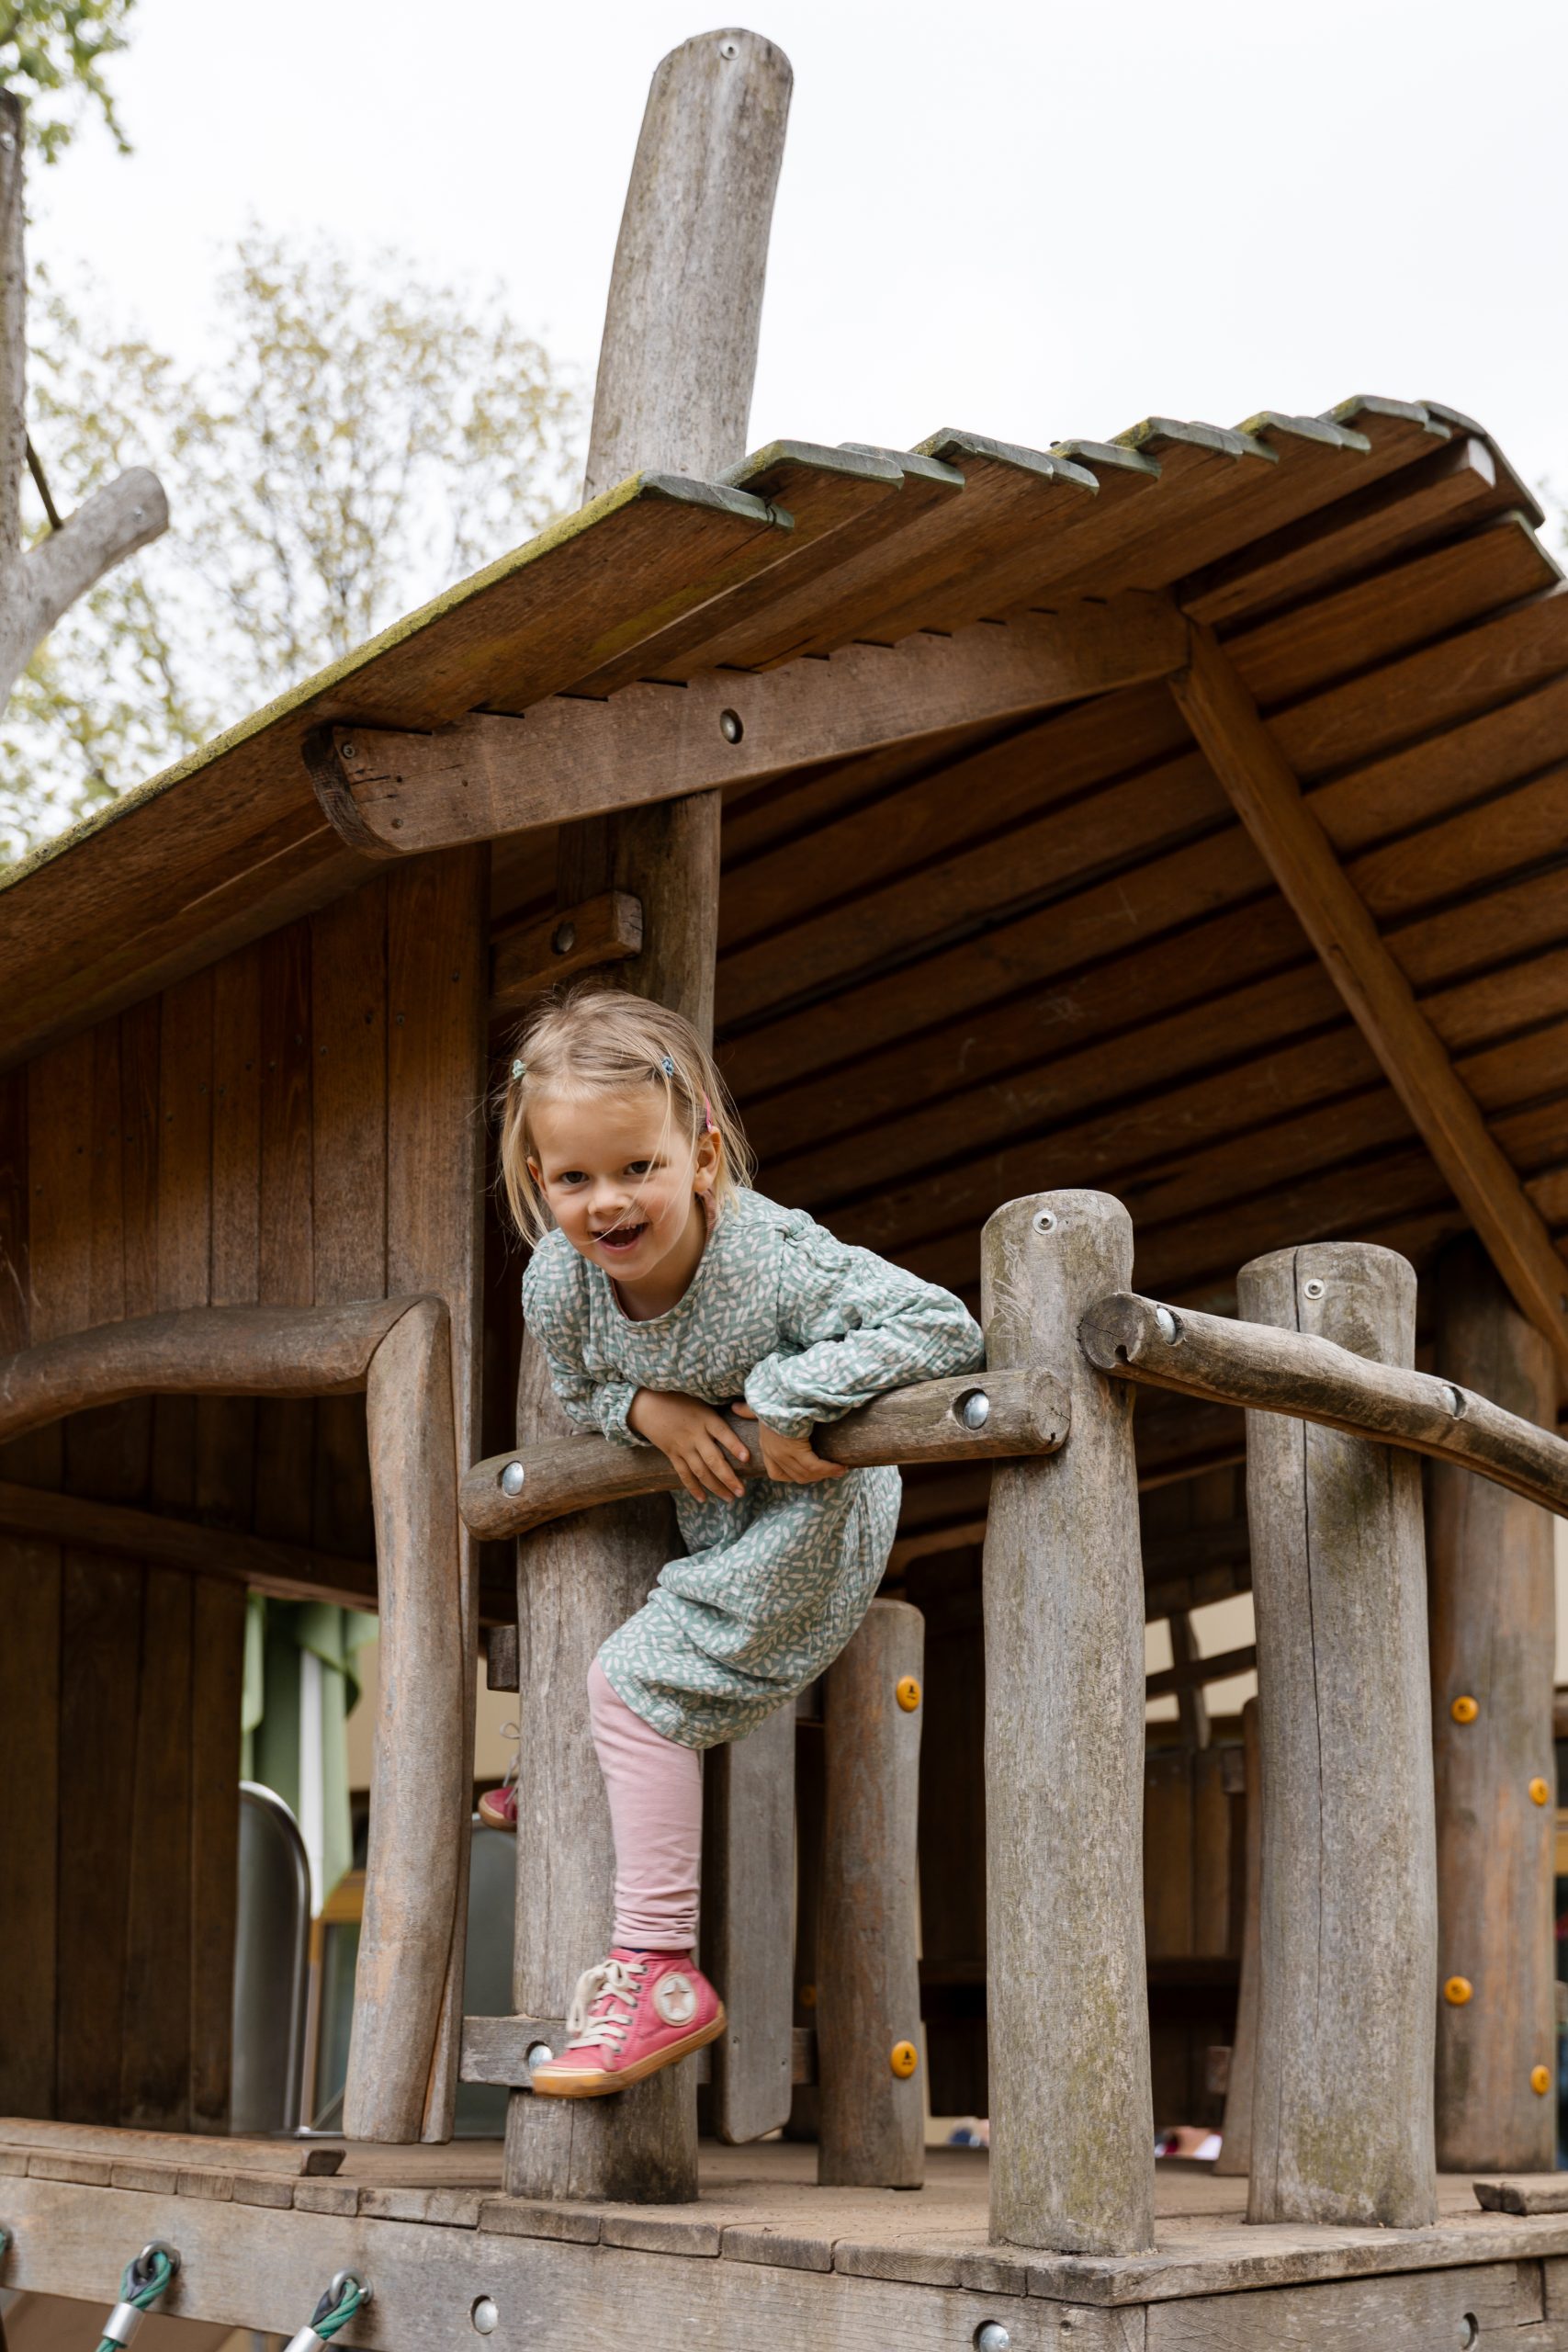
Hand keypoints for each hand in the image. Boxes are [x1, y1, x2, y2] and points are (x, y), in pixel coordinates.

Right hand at [628, 1388, 751, 1502]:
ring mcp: (683, 1447)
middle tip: (741, 1492)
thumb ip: (718, 1414)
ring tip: (730, 1498)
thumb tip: (745, 1415)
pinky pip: (684, 1474)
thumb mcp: (701, 1400)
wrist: (648, 1405)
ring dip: (716, 1487)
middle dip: (729, 1478)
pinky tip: (704, 1499)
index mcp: (705, 1419)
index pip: (723, 1433)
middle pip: (713, 1460)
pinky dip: (693, 1488)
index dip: (735, 1446)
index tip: (747, 1458)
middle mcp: (695, 1435)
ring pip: (701, 1472)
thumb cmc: (679, 1399)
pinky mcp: (672, 1454)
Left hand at [733, 1402, 845, 1483]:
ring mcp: (784, 1454)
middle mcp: (773, 1453)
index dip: (791, 1475)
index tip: (807, 1473)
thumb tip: (734, 1407)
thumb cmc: (772, 1400)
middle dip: (814, 1476)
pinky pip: (815, 1467)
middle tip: (830, 1472)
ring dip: (824, 1474)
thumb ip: (748, 1410)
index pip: (776, 1473)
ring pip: (806, 1474)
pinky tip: (840, 1467)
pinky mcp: (797, 1451)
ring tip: (839, 1470)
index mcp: (766, 1446)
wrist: (782, 1394)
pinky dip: (829, 1469)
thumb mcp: (758, 1406)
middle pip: (795, 1476)